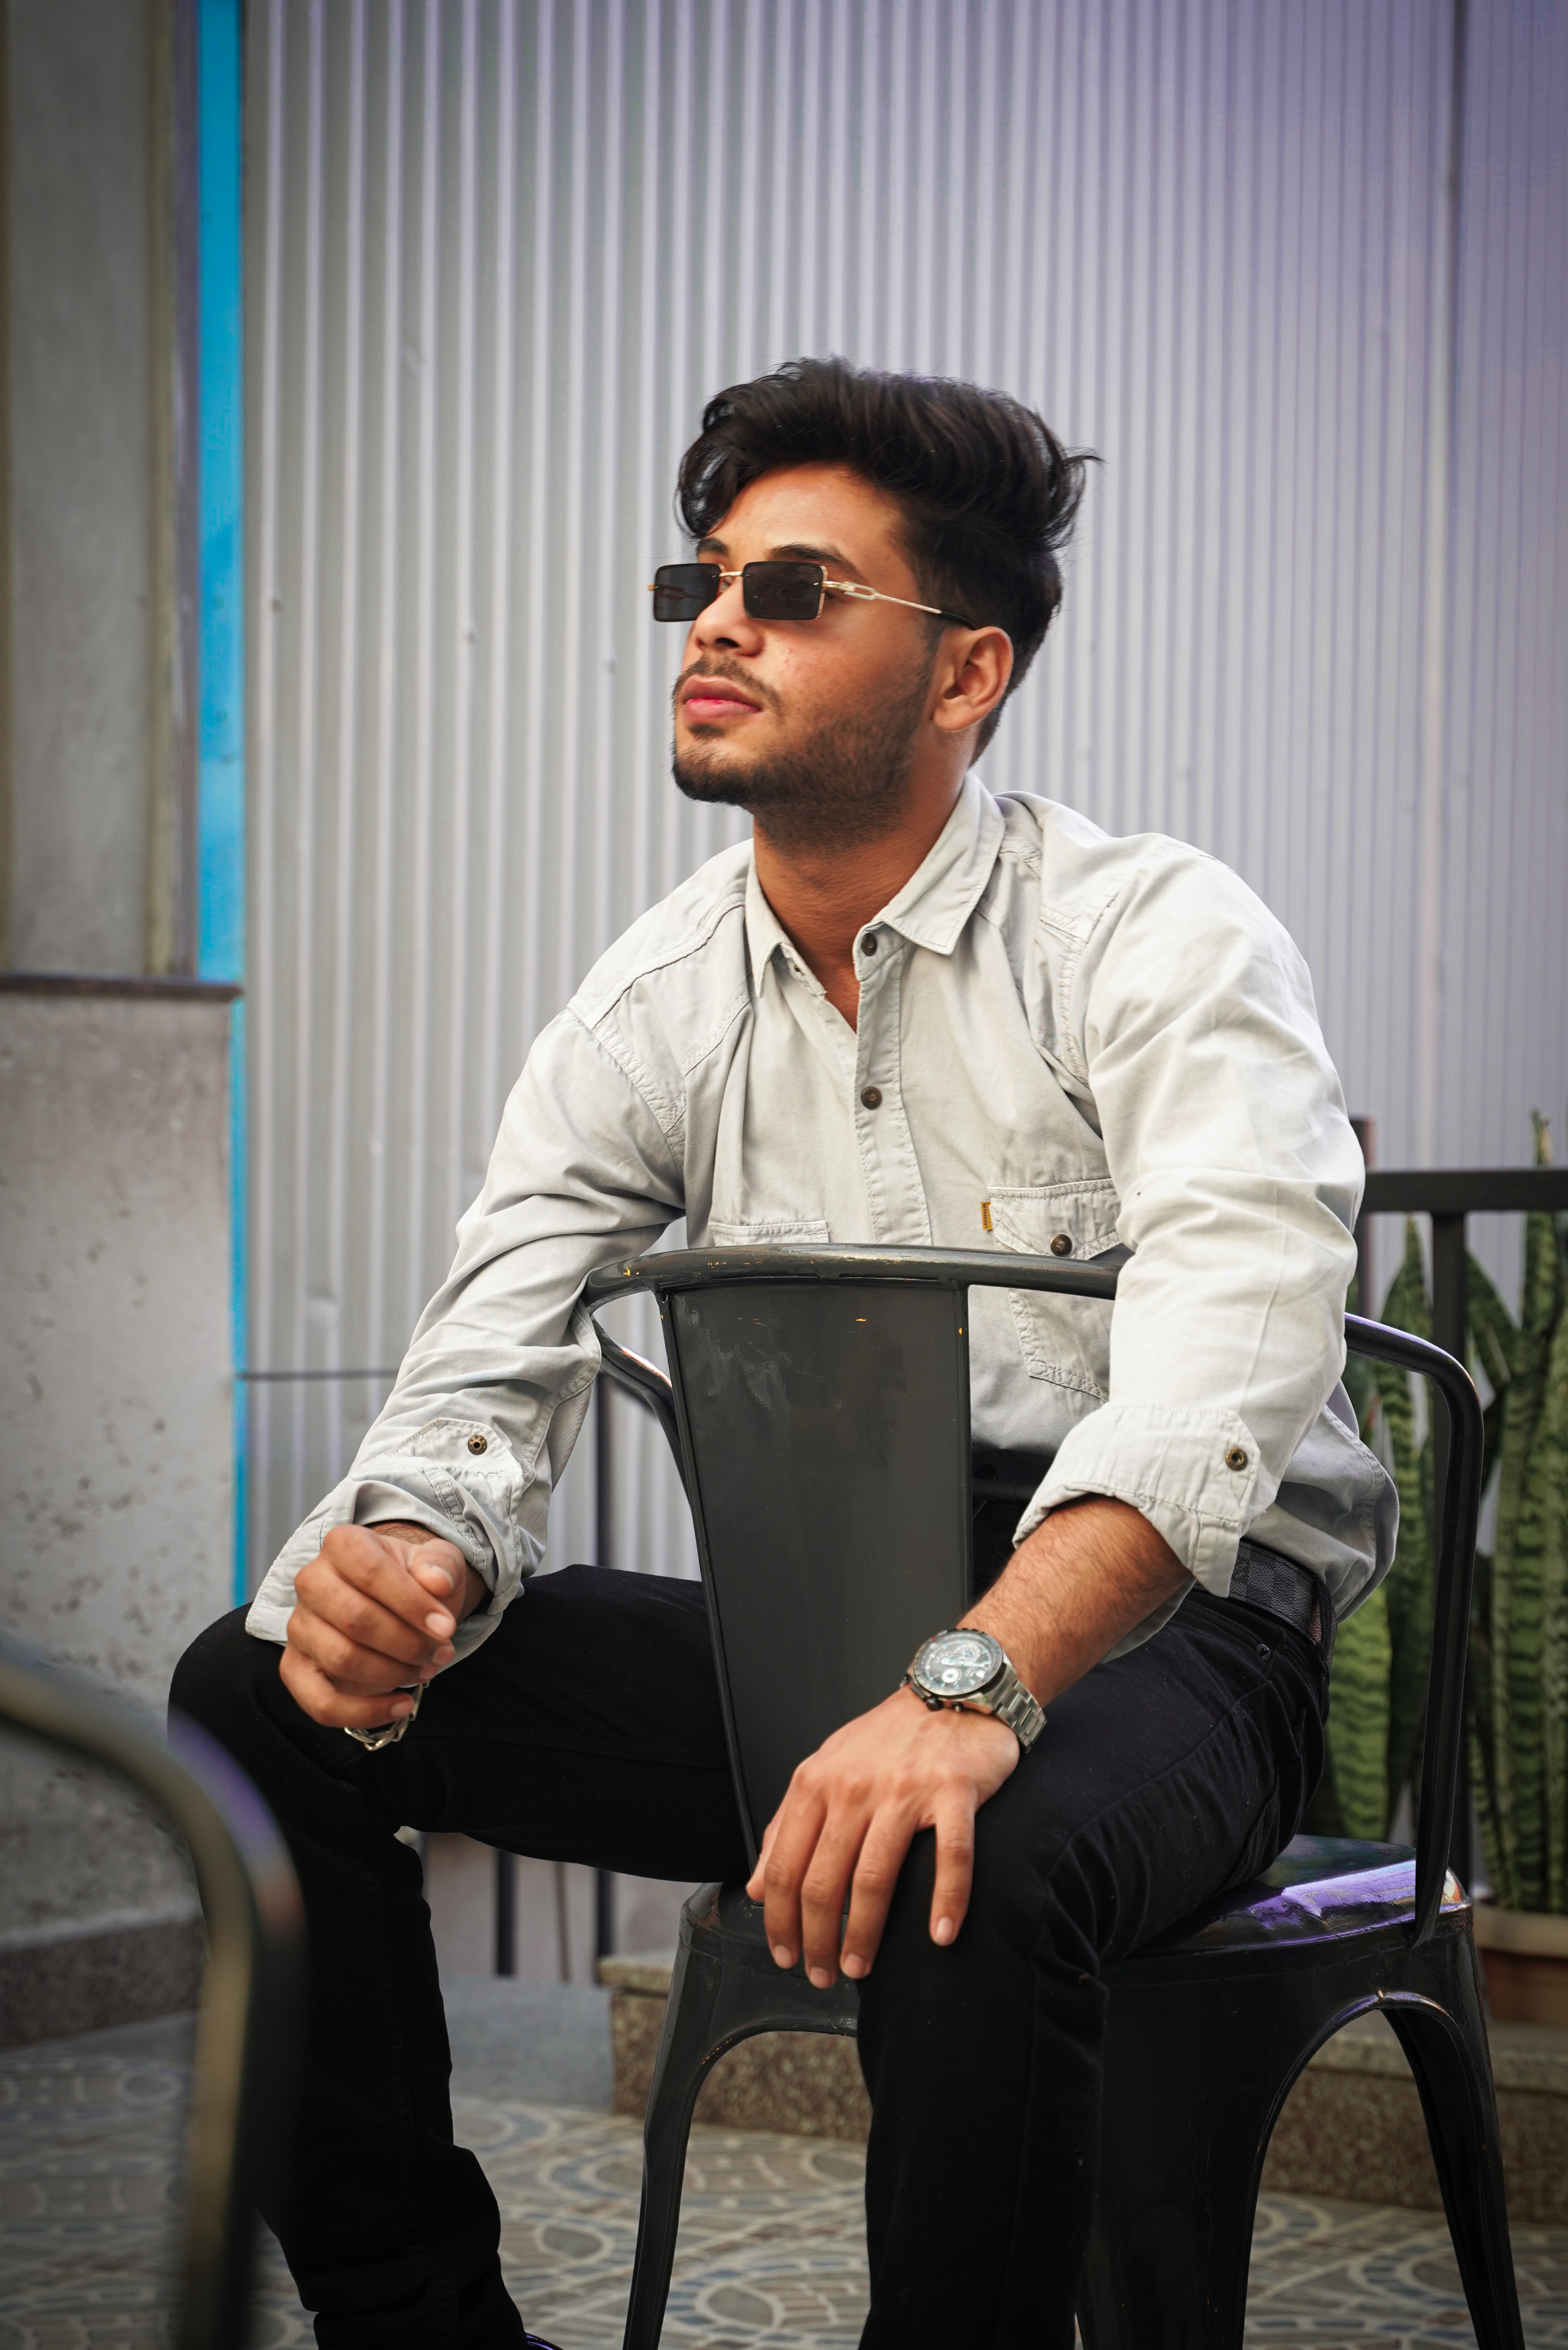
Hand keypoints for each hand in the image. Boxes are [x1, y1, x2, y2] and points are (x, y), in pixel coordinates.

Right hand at [280, 1521, 489, 1728]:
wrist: (396, 1601)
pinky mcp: (296, 1668)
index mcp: (342, 1544)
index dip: (412, 1604)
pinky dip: (364, 1712)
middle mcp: (311, 1581)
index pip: (371, 1572)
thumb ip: (440, 1566)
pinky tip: (400, 1705)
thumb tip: (436, 1582)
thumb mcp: (437, 1563)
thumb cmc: (415, 1579)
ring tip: (426, 1670)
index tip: (447, 1627)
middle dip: (408, 1644)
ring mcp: (299, 1627)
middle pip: (356, 1620)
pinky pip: (320, 1702)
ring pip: (342, 1659)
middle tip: (441, 1652)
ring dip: (394, 1673)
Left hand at [744, 1498, 1187, 1987]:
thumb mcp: (825, 1770)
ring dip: (864, 1935)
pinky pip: (950, 1856)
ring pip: (874, 1878)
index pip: (786, 1867)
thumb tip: (757, 1887)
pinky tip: (940, 1935)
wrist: (952, 1689)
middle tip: (821, 1974)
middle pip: (824, 1882)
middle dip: (816, 1940)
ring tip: (859, 1967)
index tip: (785, 1955)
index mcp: (817, 1784)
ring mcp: (905, 1790)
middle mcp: (854, 1787)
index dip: (781, 1921)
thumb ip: (788, 1827)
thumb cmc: (889, 1738)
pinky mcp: (954, 1792)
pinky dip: (946, 1901)